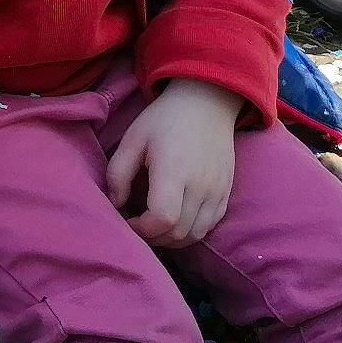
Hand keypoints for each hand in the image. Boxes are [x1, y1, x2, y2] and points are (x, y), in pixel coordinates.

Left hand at [105, 78, 242, 248]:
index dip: (142, 229)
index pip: (163, 218)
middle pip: (177, 233)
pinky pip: (209, 226)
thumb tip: (115, 204)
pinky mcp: (226, 193)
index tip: (128, 218)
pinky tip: (175, 219)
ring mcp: (217, 191)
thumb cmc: (165, 119)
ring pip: (194, 235)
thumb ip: (118, 172)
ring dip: (171, 239)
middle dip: (152, 237)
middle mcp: (200, 185)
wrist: (207, 104)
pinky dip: (190, 231)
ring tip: (154, 225)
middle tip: (136, 224)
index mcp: (174, 169)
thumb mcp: (133, 138)